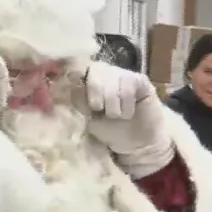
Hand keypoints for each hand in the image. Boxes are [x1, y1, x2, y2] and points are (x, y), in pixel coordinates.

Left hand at [84, 61, 173, 177]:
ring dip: (113, 104)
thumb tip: (71, 76)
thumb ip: (80, 98)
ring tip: (118, 116)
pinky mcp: (140, 80)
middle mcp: (105, 73)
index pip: (79, 68)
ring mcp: (122, 74)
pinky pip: (128, 84)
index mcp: (88, 81)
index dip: (78, 76)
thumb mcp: (89, 117)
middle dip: (96, 93)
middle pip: (95, 70)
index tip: (80, 94)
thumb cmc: (112, 132)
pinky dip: (126, 104)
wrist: (137, 144)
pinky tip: (129, 112)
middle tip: (101, 110)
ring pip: (112, 77)